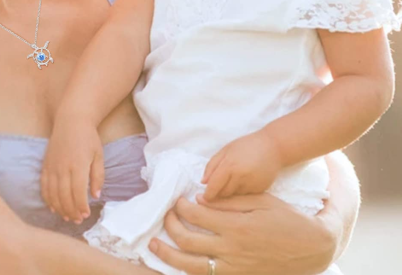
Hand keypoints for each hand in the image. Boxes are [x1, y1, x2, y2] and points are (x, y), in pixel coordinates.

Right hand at [40, 117, 104, 223]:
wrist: (71, 120)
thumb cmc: (88, 137)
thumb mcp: (99, 155)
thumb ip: (98, 176)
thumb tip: (95, 196)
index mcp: (78, 165)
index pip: (77, 193)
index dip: (81, 207)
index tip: (86, 214)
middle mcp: (62, 168)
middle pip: (64, 197)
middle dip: (71, 211)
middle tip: (78, 220)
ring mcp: (52, 167)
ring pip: (53, 195)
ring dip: (60, 208)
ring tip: (67, 216)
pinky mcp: (45, 165)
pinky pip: (44, 187)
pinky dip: (48, 199)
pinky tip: (54, 207)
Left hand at [149, 193, 335, 274]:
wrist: (312, 248)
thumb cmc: (286, 219)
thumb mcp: (260, 201)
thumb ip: (229, 201)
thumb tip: (199, 199)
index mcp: (236, 226)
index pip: (196, 215)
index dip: (181, 206)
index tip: (177, 200)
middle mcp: (232, 250)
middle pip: (187, 241)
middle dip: (169, 227)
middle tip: (165, 217)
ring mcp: (234, 269)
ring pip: (191, 267)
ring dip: (168, 256)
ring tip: (153, 246)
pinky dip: (189, 272)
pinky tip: (177, 265)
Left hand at [202, 130, 282, 199]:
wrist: (273, 147)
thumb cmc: (246, 145)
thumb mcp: (226, 150)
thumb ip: (212, 165)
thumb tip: (203, 182)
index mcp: (229, 165)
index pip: (214, 186)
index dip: (208, 194)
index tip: (204, 198)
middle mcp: (240, 177)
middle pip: (224, 194)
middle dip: (218, 194)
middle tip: (216, 190)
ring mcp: (251, 185)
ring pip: (235, 196)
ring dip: (230, 193)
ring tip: (232, 182)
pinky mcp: (260, 190)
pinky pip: (246, 196)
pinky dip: (242, 192)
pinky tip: (244, 182)